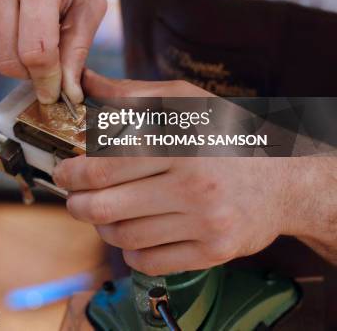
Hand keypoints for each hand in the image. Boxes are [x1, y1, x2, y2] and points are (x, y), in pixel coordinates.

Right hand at [0, 0, 105, 102]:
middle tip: (44, 59)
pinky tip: (7, 26)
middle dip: (29, 71)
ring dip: (9, 61)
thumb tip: (68, 92)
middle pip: (8, 59)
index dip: (47, 78)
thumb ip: (79, 46)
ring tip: (26, 38)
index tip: (53, 90)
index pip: (37, 49)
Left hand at [53, 71, 294, 275]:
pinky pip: (151, 262)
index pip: (106, 166)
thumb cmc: (226, 132)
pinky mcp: (213, 252)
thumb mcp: (185, 100)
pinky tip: (132, 234)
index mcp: (181, 143)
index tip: (64, 171)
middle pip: (107, 206)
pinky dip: (130, 251)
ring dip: (102, 226)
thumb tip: (87, 82)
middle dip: (77, 202)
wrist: (282, 178)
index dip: (73, 172)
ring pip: (125, 237)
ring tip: (101, 211)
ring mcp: (205, 223)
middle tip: (72, 195)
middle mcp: (194, 186)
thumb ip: (132, 94)